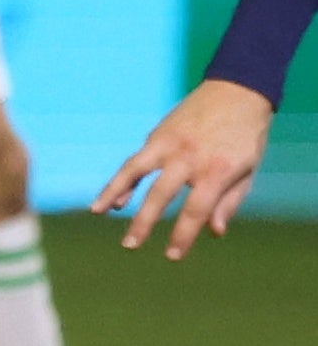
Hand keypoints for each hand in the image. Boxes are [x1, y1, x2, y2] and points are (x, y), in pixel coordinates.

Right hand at [94, 78, 274, 259]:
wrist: (238, 90)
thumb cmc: (247, 135)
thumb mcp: (248, 170)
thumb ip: (229, 201)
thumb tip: (214, 232)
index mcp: (216, 170)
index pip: (196, 210)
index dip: (183, 235)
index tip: (172, 255)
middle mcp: (189, 157)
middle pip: (160, 194)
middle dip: (144, 222)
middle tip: (130, 245)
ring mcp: (169, 143)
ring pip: (135, 170)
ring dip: (114, 192)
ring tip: (98, 212)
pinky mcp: (158, 135)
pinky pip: (135, 160)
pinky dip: (121, 179)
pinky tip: (112, 198)